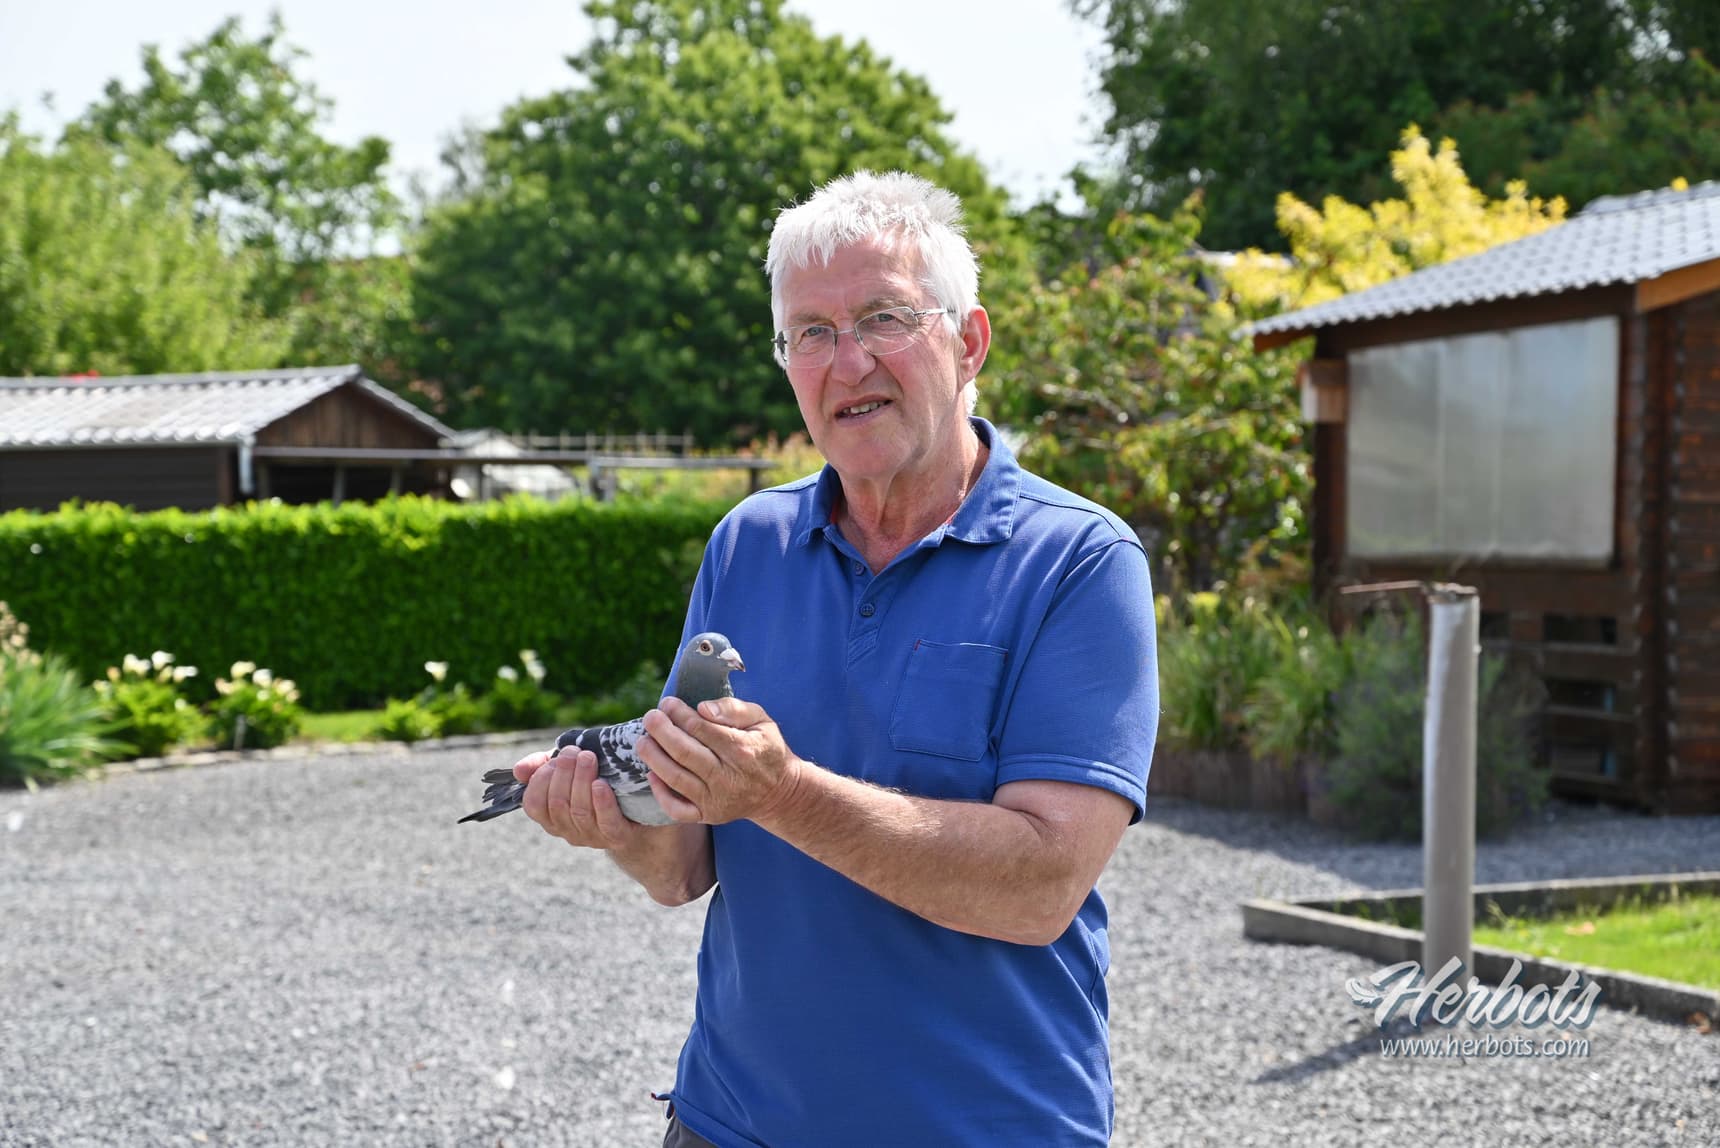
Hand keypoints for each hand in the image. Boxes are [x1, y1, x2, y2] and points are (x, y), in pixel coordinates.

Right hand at [514, 747, 644, 848]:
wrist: (639, 809)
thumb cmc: (597, 784)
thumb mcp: (568, 771)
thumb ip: (542, 767)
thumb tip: (519, 770)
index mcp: (551, 817)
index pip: (534, 804)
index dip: (541, 780)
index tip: (556, 757)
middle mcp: (568, 831)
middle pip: (558, 804)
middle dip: (564, 773)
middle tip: (576, 752)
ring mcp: (592, 836)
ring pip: (579, 811)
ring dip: (582, 780)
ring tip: (589, 757)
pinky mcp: (617, 836)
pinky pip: (606, 822)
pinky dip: (601, 801)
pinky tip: (601, 783)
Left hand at [640, 696, 805, 824]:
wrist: (778, 792)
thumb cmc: (765, 749)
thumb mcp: (762, 720)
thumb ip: (734, 709)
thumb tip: (702, 709)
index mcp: (742, 749)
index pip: (701, 728)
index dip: (679, 713)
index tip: (667, 703)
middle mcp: (728, 777)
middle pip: (684, 752)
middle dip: (661, 731)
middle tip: (650, 717)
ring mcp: (716, 799)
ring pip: (675, 778)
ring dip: (653, 757)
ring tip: (642, 741)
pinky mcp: (708, 815)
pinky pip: (677, 809)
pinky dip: (660, 793)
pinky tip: (652, 773)